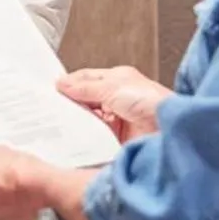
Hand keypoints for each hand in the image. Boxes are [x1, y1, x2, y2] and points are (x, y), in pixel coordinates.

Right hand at [58, 66, 172, 142]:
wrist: (170, 132)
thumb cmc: (152, 103)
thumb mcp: (113, 87)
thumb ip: (86, 87)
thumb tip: (63, 84)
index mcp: (117, 80)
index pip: (85, 79)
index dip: (68, 84)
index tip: (48, 92)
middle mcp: (115, 99)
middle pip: (84, 100)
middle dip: (68, 104)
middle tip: (47, 109)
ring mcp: (115, 120)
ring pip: (87, 119)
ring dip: (75, 122)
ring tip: (55, 124)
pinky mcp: (116, 140)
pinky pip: (93, 136)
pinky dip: (83, 137)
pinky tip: (71, 138)